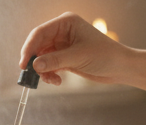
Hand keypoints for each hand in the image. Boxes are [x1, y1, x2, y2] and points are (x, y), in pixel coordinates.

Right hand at [19, 12, 133, 85]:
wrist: (121, 68)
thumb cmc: (105, 55)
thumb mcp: (79, 57)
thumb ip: (55, 60)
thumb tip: (34, 65)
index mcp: (65, 22)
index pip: (40, 33)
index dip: (29, 48)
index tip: (24, 64)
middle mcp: (62, 32)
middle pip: (38, 45)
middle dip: (35, 61)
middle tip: (31, 76)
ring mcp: (63, 45)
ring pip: (42, 57)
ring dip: (43, 70)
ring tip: (51, 80)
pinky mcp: (65, 58)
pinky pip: (49, 65)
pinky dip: (49, 74)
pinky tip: (57, 81)